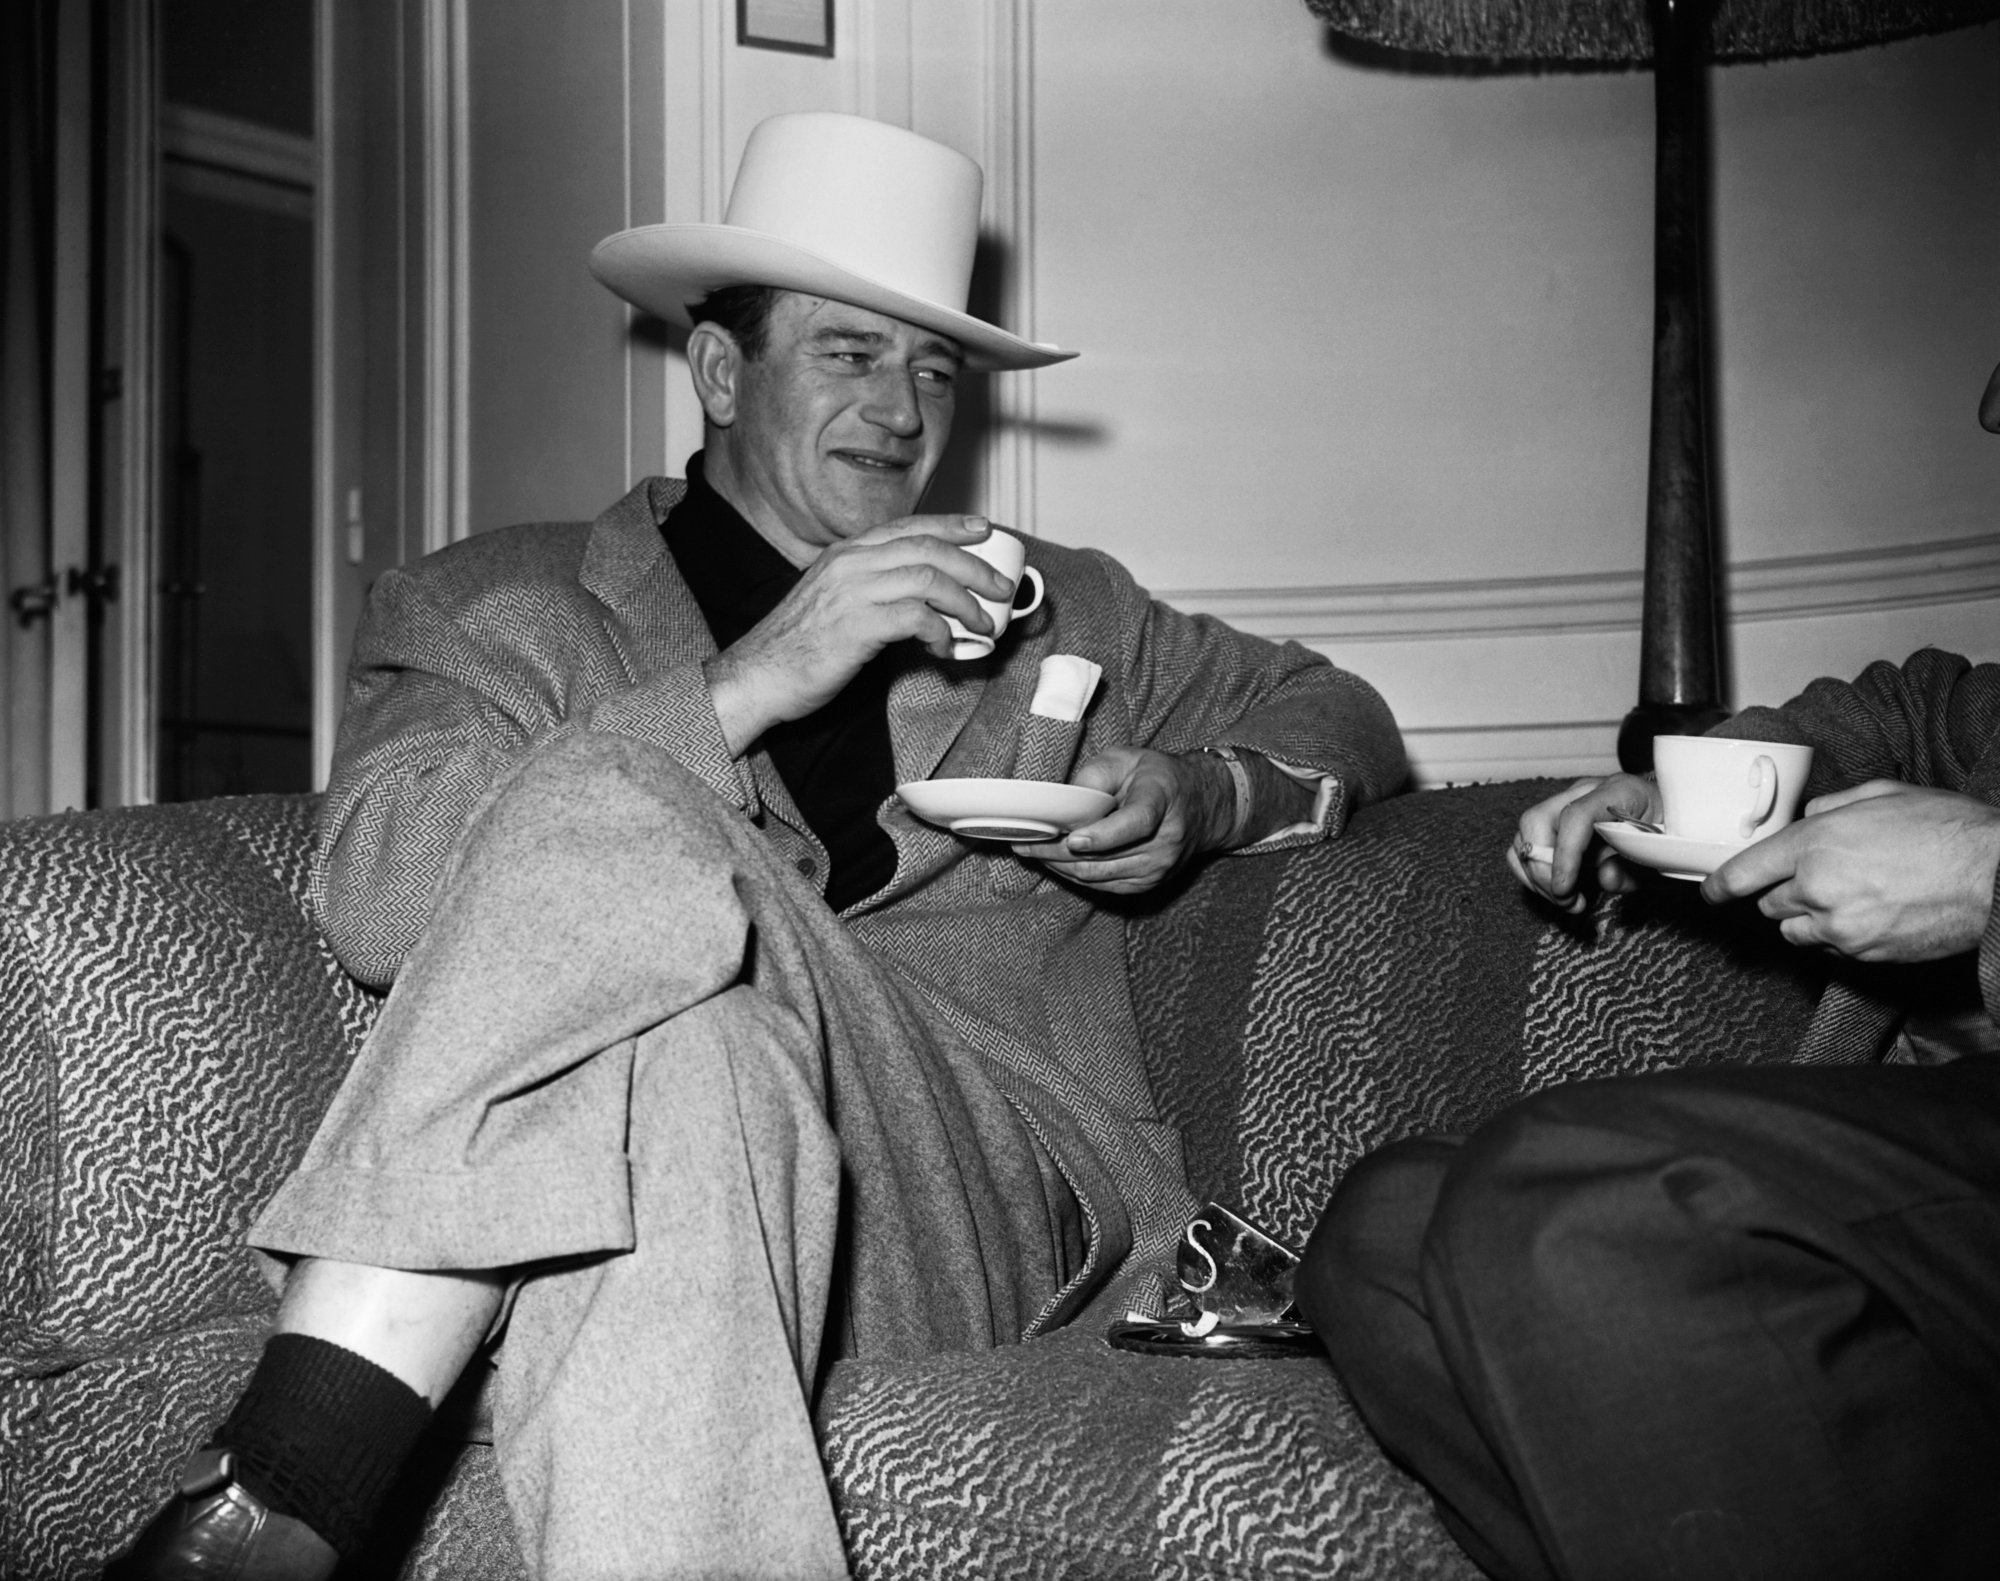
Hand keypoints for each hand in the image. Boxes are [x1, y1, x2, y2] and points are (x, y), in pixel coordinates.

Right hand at [705, 515, 1013, 754]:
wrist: (758, 674)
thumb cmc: (797, 646)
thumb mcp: (835, 600)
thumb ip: (872, 590)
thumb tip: (923, 602)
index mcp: (846, 553)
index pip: (909, 527)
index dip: (952, 525)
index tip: (983, 530)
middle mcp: (850, 563)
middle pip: (928, 549)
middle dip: (973, 566)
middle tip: (1000, 586)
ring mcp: (852, 592)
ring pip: (928, 579)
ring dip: (965, 602)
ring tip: (983, 623)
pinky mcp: (856, 625)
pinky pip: (915, 618)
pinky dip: (940, 632)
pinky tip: (945, 648)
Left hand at [1014, 747, 1233, 895]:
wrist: (1202, 806)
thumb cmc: (1158, 778)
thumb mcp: (1127, 758)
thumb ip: (1095, 775)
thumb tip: (1062, 802)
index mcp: (1161, 801)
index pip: (1135, 824)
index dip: (1103, 835)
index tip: (1073, 839)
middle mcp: (1164, 842)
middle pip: (1104, 856)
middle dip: (1056, 852)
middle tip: (1023, 842)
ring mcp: (1158, 868)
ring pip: (1097, 876)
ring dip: (1058, 866)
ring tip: (1030, 851)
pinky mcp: (1148, 885)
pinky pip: (1102, 885)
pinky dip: (1073, 874)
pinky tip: (1053, 861)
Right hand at [1506, 773, 1661, 912]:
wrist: (1675, 812)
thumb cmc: (1673, 831)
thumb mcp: (1666, 853)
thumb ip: (1637, 867)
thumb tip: (1603, 879)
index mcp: (1618, 791)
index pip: (1575, 815)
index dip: (1564, 854)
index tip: (1564, 889)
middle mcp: (1583, 792)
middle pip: (1535, 821)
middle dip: (1542, 870)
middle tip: (1567, 900)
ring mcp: (1564, 805)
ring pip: (1523, 837)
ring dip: (1535, 876)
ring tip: (1566, 900)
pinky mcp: (1554, 824)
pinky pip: (1524, 848)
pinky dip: (1532, 874)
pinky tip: (1559, 891)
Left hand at [1702, 779, 1999, 962]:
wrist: (1998, 877)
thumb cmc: (1949, 830)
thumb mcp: (1884, 795)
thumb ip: (1831, 807)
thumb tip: (1805, 820)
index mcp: (1816, 844)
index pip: (1745, 872)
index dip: (1720, 885)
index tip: (1711, 892)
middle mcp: (1818, 888)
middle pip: (1770, 904)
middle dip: (1786, 892)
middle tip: (1824, 878)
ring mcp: (1840, 927)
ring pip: (1795, 931)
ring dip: (1809, 918)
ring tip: (1851, 897)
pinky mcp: (1864, 954)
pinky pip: (1830, 950)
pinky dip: (1839, 937)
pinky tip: (1872, 915)